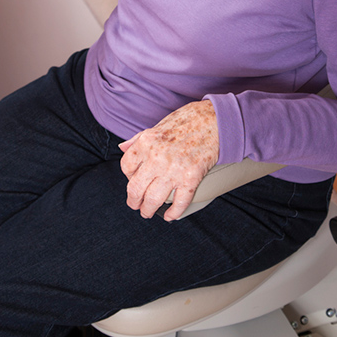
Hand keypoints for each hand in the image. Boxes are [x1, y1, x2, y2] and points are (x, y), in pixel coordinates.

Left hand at [119, 100, 218, 220]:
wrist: (214, 121)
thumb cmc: (185, 121)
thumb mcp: (156, 127)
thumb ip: (137, 139)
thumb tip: (122, 148)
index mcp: (146, 143)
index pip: (126, 167)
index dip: (128, 177)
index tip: (133, 181)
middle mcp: (156, 158)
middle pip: (135, 189)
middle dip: (134, 202)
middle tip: (136, 205)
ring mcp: (174, 169)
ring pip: (153, 200)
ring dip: (148, 210)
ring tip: (148, 212)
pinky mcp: (191, 178)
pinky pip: (179, 202)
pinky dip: (173, 213)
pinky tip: (170, 216)